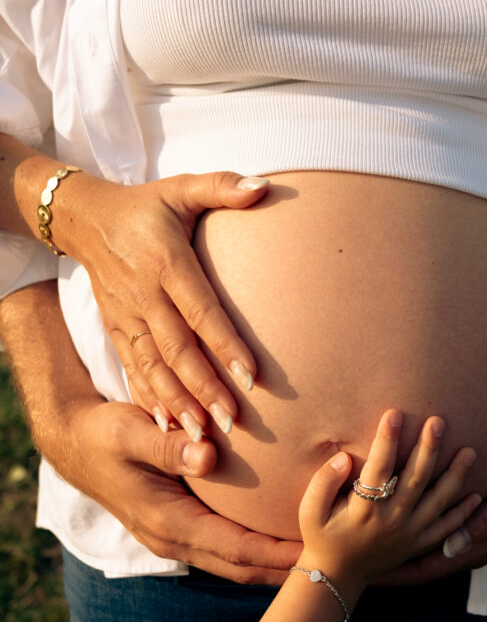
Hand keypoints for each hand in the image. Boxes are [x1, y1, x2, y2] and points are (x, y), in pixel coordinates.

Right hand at [57, 170, 269, 436]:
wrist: (85, 219)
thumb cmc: (146, 205)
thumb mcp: (181, 187)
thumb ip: (221, 186)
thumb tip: (265, 186)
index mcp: (166, 262)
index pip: (200, 309)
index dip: (225, 343)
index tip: (251, 374)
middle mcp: (144, 295)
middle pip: (176, 349)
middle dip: (204, 387)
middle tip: (233, 420)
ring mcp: (127, 316)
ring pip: (152, 367)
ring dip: (178, 402)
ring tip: (203, 435)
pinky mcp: (116, 329)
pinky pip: (132, 369)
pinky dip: (149, 398)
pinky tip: (167, 425)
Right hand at [68, 398, 300, 582]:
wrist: (75, 445)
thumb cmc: (104, 434)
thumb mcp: (129, 432)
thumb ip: (167, 443)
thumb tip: (206, 454)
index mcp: (167, 522)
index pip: (234, 548)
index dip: (276, 554)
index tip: (317, 552)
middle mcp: (174, 539)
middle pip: (241, 568)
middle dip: (288, 570)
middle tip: (335, 564)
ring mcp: (176, 537)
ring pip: (235, 563)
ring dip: (276, 564)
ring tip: (321, 556)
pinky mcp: (181, 527)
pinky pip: (226, 548)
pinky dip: (258, 549)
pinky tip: (284, 537)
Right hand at [297, 409, 480, 591]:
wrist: (336, 576)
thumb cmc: (321, 535)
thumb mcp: (309, 510)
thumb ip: (323, 482)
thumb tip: (344, 458)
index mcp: (364, 509)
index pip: (379, 468)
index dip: (386, 440)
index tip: (395, 414)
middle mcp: (391, 520)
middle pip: (415, 479)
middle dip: (428, 448)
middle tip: (439, 421)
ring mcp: (408, 534)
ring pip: (438, 501)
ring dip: (455, 476)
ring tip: (470, 452)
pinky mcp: (418, 544)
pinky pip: (445, 529)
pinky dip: (462, 514)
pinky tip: (476, 495)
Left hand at [388, 390, 486, 582]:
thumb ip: (486, 520)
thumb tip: (454, 544)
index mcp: (479, 546)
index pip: (430, 568)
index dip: (400, 574)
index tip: (370, 578)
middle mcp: (472, 546)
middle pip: (423, 562)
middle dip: (392, 564)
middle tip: (356, 562)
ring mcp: (474, 535)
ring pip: (429, 546)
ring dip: (402, 547)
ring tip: (370, 545)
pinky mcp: (476, 520)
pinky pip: (439, 531)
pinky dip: (417, 529)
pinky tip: (400, 519)